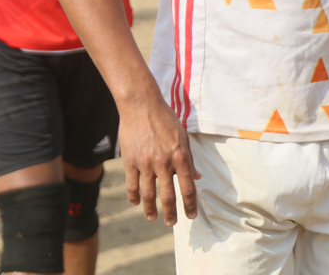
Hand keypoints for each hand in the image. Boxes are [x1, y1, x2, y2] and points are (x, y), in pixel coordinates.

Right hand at [119, 95, 200, 225]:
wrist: (141, 105)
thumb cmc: (165, 119)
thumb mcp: (183, 137)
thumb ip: (190, 159)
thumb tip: (198, 177)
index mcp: (180, 156)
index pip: (188, 188)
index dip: (190, 205)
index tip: (191, 216)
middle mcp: (164, 163)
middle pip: (168, 197)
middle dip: (171, 214)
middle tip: (171, 223)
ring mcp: (145, 163)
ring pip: (148, 195)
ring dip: (151, 210)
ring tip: (152, 217)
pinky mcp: (130, 161)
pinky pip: (132, 185)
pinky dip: (134, 197)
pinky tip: (136, 203)